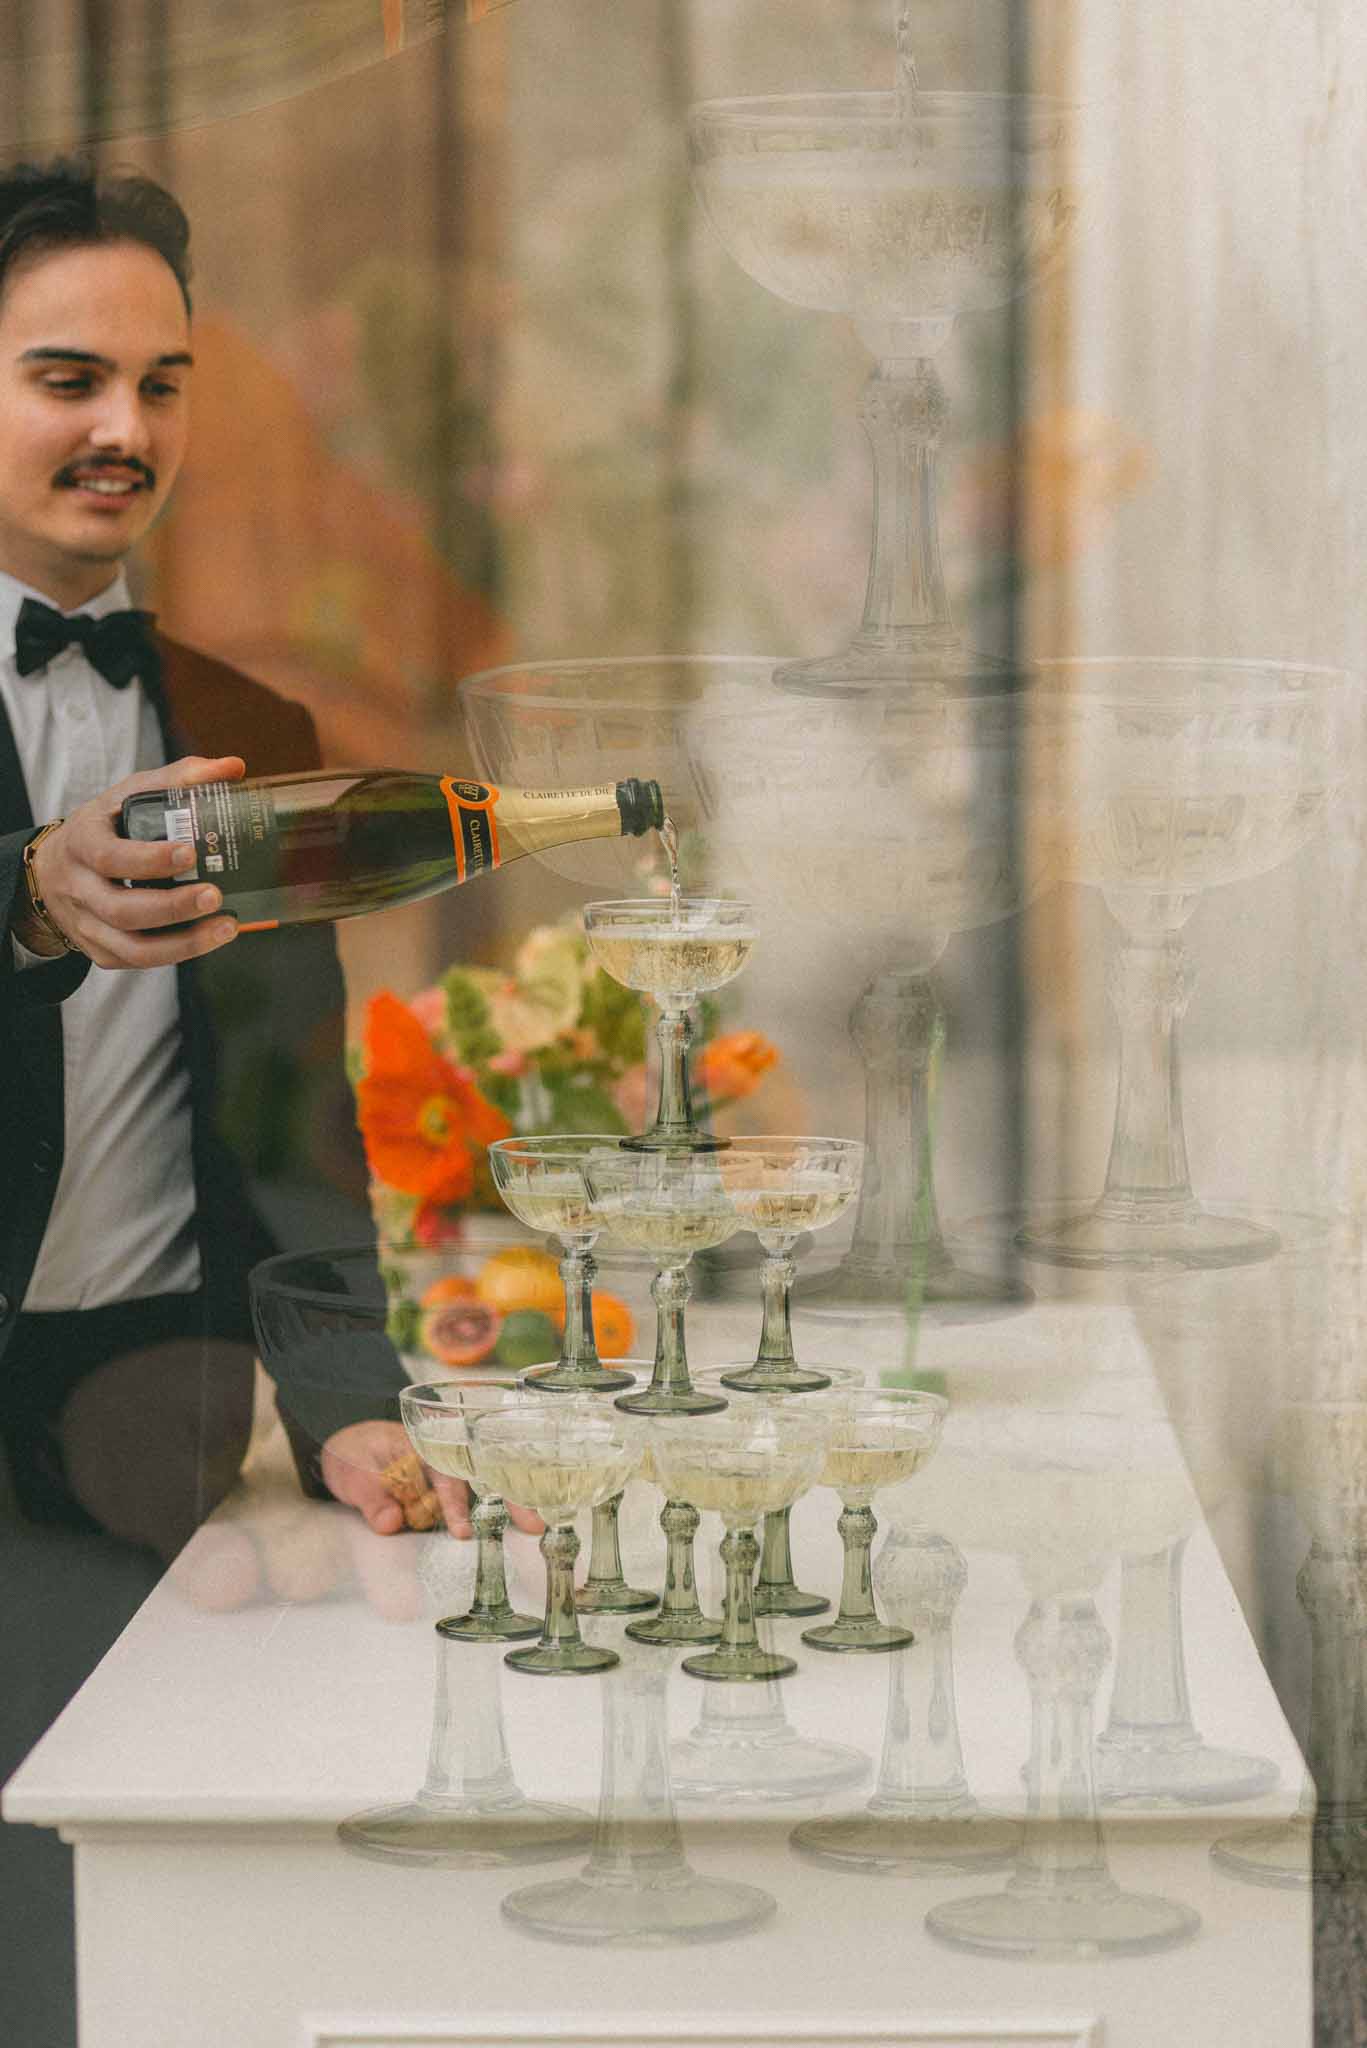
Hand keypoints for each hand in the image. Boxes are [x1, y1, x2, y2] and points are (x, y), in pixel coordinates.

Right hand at [26, 755, 246, 967]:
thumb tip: (233, 768)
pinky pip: (137, 961)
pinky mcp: (101, 950)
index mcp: (82, 843)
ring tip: (226, 927)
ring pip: (132, 948)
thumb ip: (179, 779)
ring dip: (183, 943)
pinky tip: (208, 939)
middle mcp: (80, 889)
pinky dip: (175, 954)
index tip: (189, 852)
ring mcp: (88, 925)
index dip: (149, 860)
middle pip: (122, 910)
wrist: (54, 870)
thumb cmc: (104, 828)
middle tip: (215, 896)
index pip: (110, 857)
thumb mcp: (128, 795)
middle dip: (172, 907)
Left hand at [319, 1419, 542, 1538]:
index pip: (445, 1472)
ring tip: (537, 1529)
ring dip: (507, 1510)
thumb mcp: (351, 1470)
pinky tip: (515, 1530)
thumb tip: (390, 1523)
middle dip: (510, 1500)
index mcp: (422, 1443)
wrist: (343, 1449)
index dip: (455, 1503)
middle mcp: (442, 1458)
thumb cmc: (351, 1453)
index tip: (463, 1532)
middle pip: (482, 1478)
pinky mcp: (444, 1494)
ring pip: (482, 1493)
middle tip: (535, 1525)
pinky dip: (491, 1517)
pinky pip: (468, 1506)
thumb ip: (369, 1495)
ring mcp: (446, 1477)